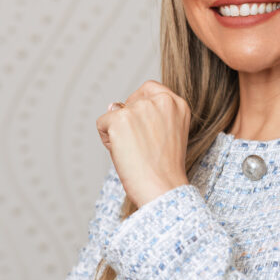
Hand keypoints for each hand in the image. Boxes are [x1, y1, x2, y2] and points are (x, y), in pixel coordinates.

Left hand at [95, 80, 190, 207]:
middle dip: (129, 122)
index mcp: (177, 104)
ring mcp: (139, 108)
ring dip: (118, 133)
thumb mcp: (168, 133)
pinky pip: (102, 124)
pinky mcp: (120, 119)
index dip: (140, 108)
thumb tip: (113, 105)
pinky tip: (124, 154)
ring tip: (135, 152)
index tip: (145, 130)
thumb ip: (149, 115)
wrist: (163, 189)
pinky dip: (107, 141)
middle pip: (130, 102)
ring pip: (115, 113)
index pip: (149, 90)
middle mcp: (160, 101)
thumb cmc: (164, 169)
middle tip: (142, 147)